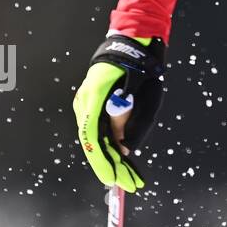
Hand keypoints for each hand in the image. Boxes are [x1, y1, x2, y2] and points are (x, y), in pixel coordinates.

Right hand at [73, 34, 166, 191]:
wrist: (130, 42)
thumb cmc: (139, 65)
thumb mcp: (141, 93)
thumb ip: (129, 121)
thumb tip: (123, 148)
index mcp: (94, 98)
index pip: (94, 138)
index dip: (103, 161)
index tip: (113, 179)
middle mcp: (85, 102)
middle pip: (94, 142)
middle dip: (110, 165)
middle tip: (128, 184)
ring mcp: (85, 102)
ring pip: (96, 138)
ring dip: (111, 157)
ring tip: (128, 176)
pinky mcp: (92, 103)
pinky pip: (98, 129)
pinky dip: (109, 145)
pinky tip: (119, 158)